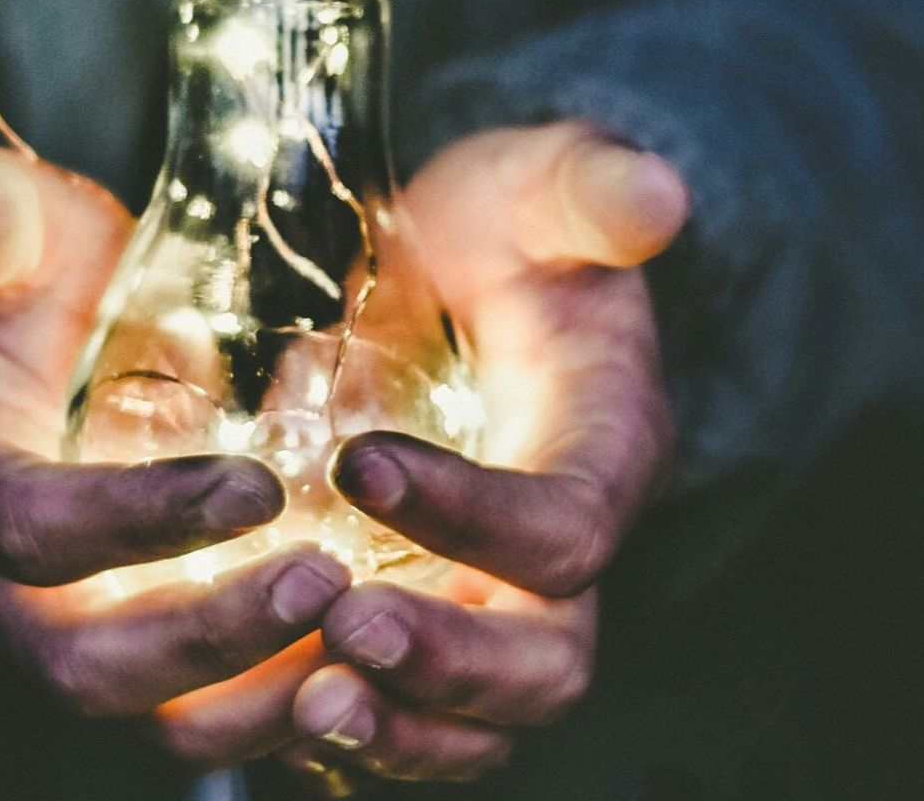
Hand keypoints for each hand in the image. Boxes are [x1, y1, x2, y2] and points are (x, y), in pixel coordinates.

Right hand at [0, 149, 351, 748]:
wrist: (37, 349)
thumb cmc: (29, 283)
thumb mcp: (6, 232)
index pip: (30, 529)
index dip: (136, 521)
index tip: (256, 486)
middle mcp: (5, 590)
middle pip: (88, 666)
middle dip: (209, 639)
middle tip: (326, 582)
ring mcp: (81, 635)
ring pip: (159, 721)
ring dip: (263, 698)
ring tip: (370, 639)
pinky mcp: (152, 657)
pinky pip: (217, 718)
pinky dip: (295, 708)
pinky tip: (381, 665)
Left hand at [278, 122, 688, 791]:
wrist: (459, 273)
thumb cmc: (502, 232)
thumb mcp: (538, 187)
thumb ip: (588, 189)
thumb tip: (656, 193)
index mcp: (603, 453)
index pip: (565, 526)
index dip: (475, 515)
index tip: (359, 463)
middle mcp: (558, 554)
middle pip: (544, 661)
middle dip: (450, 663)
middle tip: (344, 629)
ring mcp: (492, 602)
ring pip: (479, 722)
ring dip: (398, 729)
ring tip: (306, 704)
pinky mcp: (427, 622)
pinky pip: (408, 718)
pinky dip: (352, 735)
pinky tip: (267, 709)